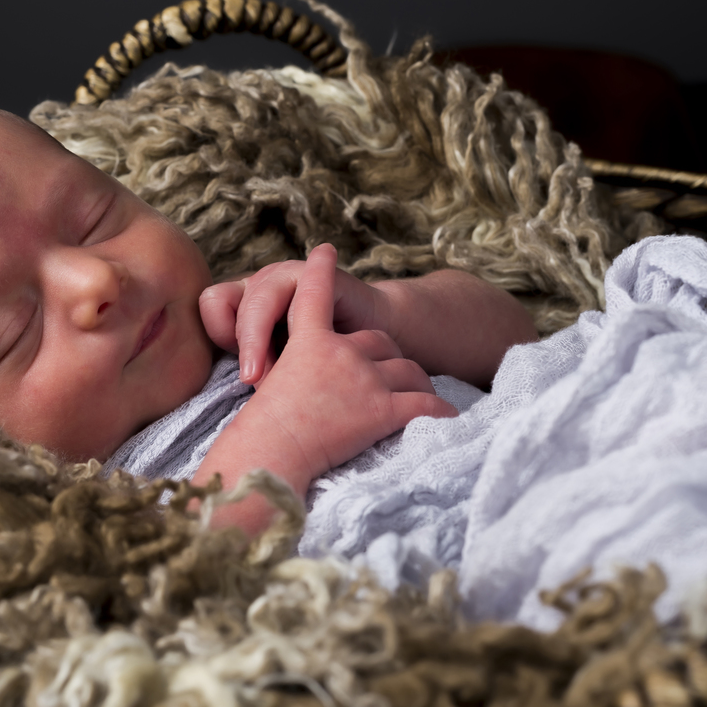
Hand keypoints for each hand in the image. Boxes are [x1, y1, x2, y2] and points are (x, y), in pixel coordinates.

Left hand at [199, 246, 387, 385]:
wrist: (376, 348)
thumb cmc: (320, 365)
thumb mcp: (279, 369)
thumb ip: (255, 371)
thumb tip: (237, 401)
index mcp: (244, 301)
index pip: (211, 305)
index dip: (219, 334)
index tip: (240, 368)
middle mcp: (262, 283)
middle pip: (229, 303)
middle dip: (243, 346)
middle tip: (253, 381)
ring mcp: (289, 274)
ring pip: (259, 300)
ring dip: (262, 339)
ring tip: (271, 373)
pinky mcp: (320, 276)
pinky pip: (301, 292)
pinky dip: (302, 320)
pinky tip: (311, 342)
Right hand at [220, 245, 456, 483]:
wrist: (270, 455)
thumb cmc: (259, 432)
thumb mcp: (265, 387)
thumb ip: (286, 371)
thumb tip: (299, 377)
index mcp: (307, 342)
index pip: (314, 295)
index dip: (320, 271)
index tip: (324, 251)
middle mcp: (339, 352)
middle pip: (380, 344)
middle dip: (388, 360)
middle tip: (391, 379)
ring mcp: (363, 379)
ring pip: (409, 373)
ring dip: (417, 385)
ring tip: (419, 399)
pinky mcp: (383, 409)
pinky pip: (426, 406)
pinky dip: (439, 412)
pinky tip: (446, 418)